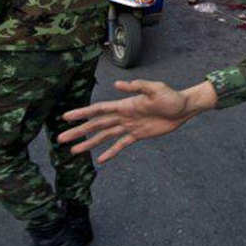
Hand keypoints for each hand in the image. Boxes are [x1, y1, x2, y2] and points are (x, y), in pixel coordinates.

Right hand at [57, 80, 216, 162]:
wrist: (184, 108)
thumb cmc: (171, 96)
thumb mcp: (156, 89)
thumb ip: (138, 87)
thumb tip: (117, 84)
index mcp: (125, 105)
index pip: (99, 110)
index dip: (82, 113)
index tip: (66, 117)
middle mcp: (124, 116)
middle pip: (97, 125)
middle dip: (79, 131)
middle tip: (61, 139)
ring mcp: (130, 126)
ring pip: (105, 136)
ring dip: (89, 143)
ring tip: (74, 151)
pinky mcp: (138, 135)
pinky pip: (121, 145)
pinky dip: (111, 152)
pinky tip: (101, 160)